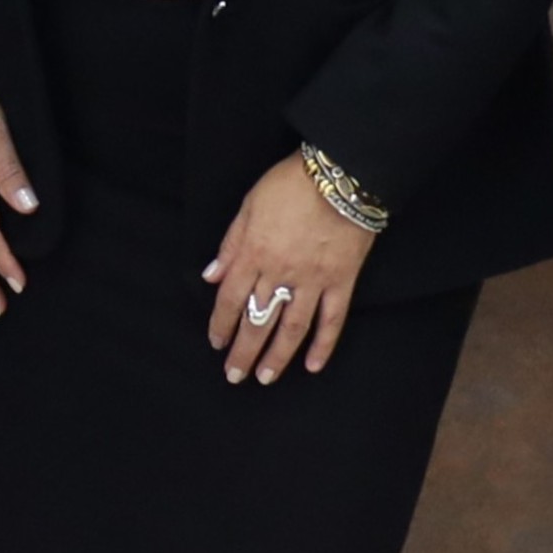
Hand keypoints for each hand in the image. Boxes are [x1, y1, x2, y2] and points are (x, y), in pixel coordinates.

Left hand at [203, 153, 378, 382]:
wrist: (339, 174)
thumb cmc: (290, 184)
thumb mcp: (249, 205)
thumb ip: (231, 244)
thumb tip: (211, 276)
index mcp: (254, 254)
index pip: (231, 299)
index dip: (221, 324)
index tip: (216, 343)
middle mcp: (280, 273)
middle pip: (257, 321)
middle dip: (243, 351)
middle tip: (234, 375)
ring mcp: (312, 280)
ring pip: (291, 327)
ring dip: (277, 356)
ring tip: (265, 377)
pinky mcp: (341, 280)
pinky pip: (332, 319)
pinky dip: (323, 345)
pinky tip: (312, 365)